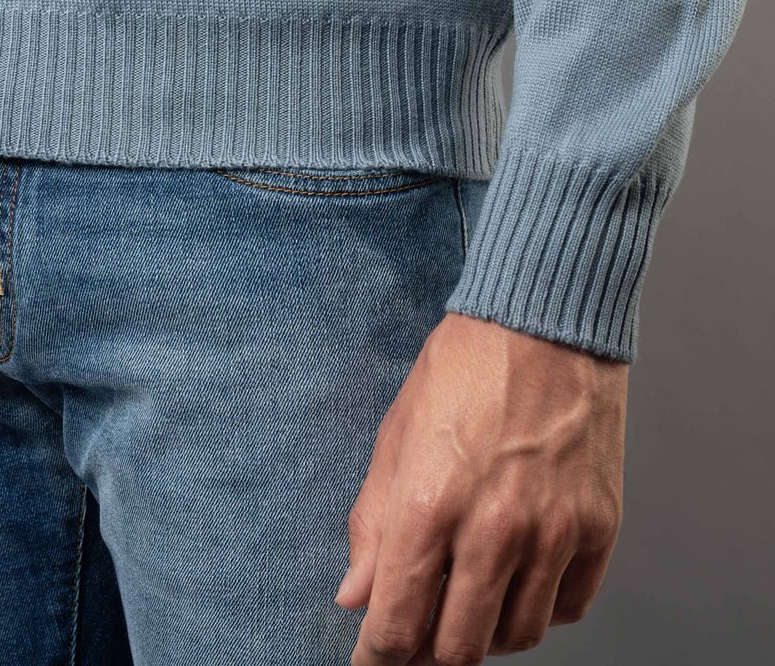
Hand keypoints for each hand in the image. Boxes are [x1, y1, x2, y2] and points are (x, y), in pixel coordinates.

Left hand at [335, 311, 628, 662]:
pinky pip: (569, 608)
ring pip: (517, 638)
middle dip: (428, 655)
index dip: (377, 660)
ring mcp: (553, 532)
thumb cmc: (463, 368)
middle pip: (458, 651)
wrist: (542, 321)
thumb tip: (356, 596)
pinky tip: (521, 579)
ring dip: (486, 634)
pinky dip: (540, 608)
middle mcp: (494, 531)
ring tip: (471, 600)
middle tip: (419, 634)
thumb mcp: (397, 436)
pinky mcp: (598, 526)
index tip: (373, 664)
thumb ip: (373, 525)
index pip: (396, 628)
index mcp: (429, 506)